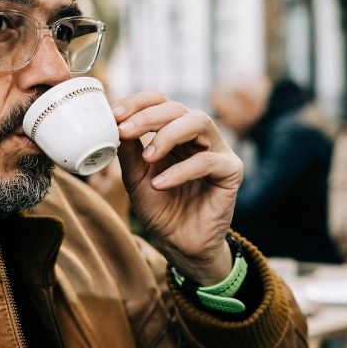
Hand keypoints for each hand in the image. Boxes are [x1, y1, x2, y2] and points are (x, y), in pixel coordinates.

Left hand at [112, 91, 242, 285]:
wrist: (180, 245)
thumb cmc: (161, 210)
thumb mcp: (135, 179)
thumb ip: (128, 152)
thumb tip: (115, 123)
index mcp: (175, 132)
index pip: (160, 102)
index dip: (138, 102)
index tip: (115, 114)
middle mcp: (198, 136)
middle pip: (177, 108)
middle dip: (148, 116)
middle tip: (125, 130)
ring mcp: (217, 150)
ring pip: (198, 122)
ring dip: (167, 135)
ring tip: (147, 158)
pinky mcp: (231, 170)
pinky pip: (207, 161)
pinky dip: (180, 170)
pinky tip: (160, 184)